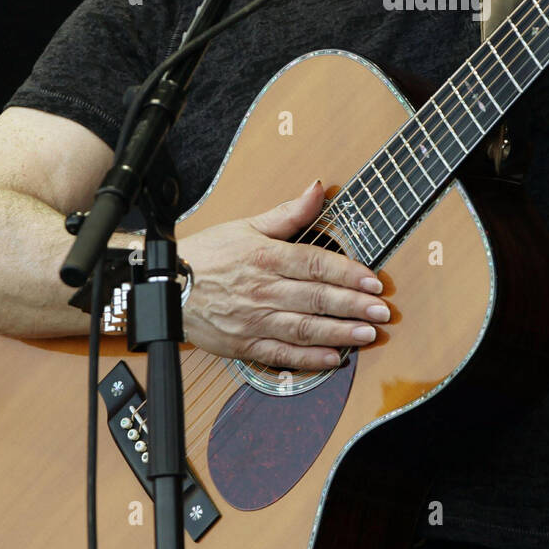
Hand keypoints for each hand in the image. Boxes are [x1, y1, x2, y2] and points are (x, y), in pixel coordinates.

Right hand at [179, 179, 389, 369]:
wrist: (166, 286)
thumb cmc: (208, 255)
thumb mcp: (247, 225)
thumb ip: (288, 213)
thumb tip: (318, 189)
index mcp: (265, 256)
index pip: (315, 264)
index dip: (348, 273)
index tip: (374, 281)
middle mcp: (262, 290)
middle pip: (316, 298)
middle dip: (354, 306)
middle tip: (382, 312)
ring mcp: (254, 320)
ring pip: (304, 329)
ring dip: (340, 334)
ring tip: (367, 335)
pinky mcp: (244, 344)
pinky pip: (282, 355)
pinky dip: (309, 360)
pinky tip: (334, 359)